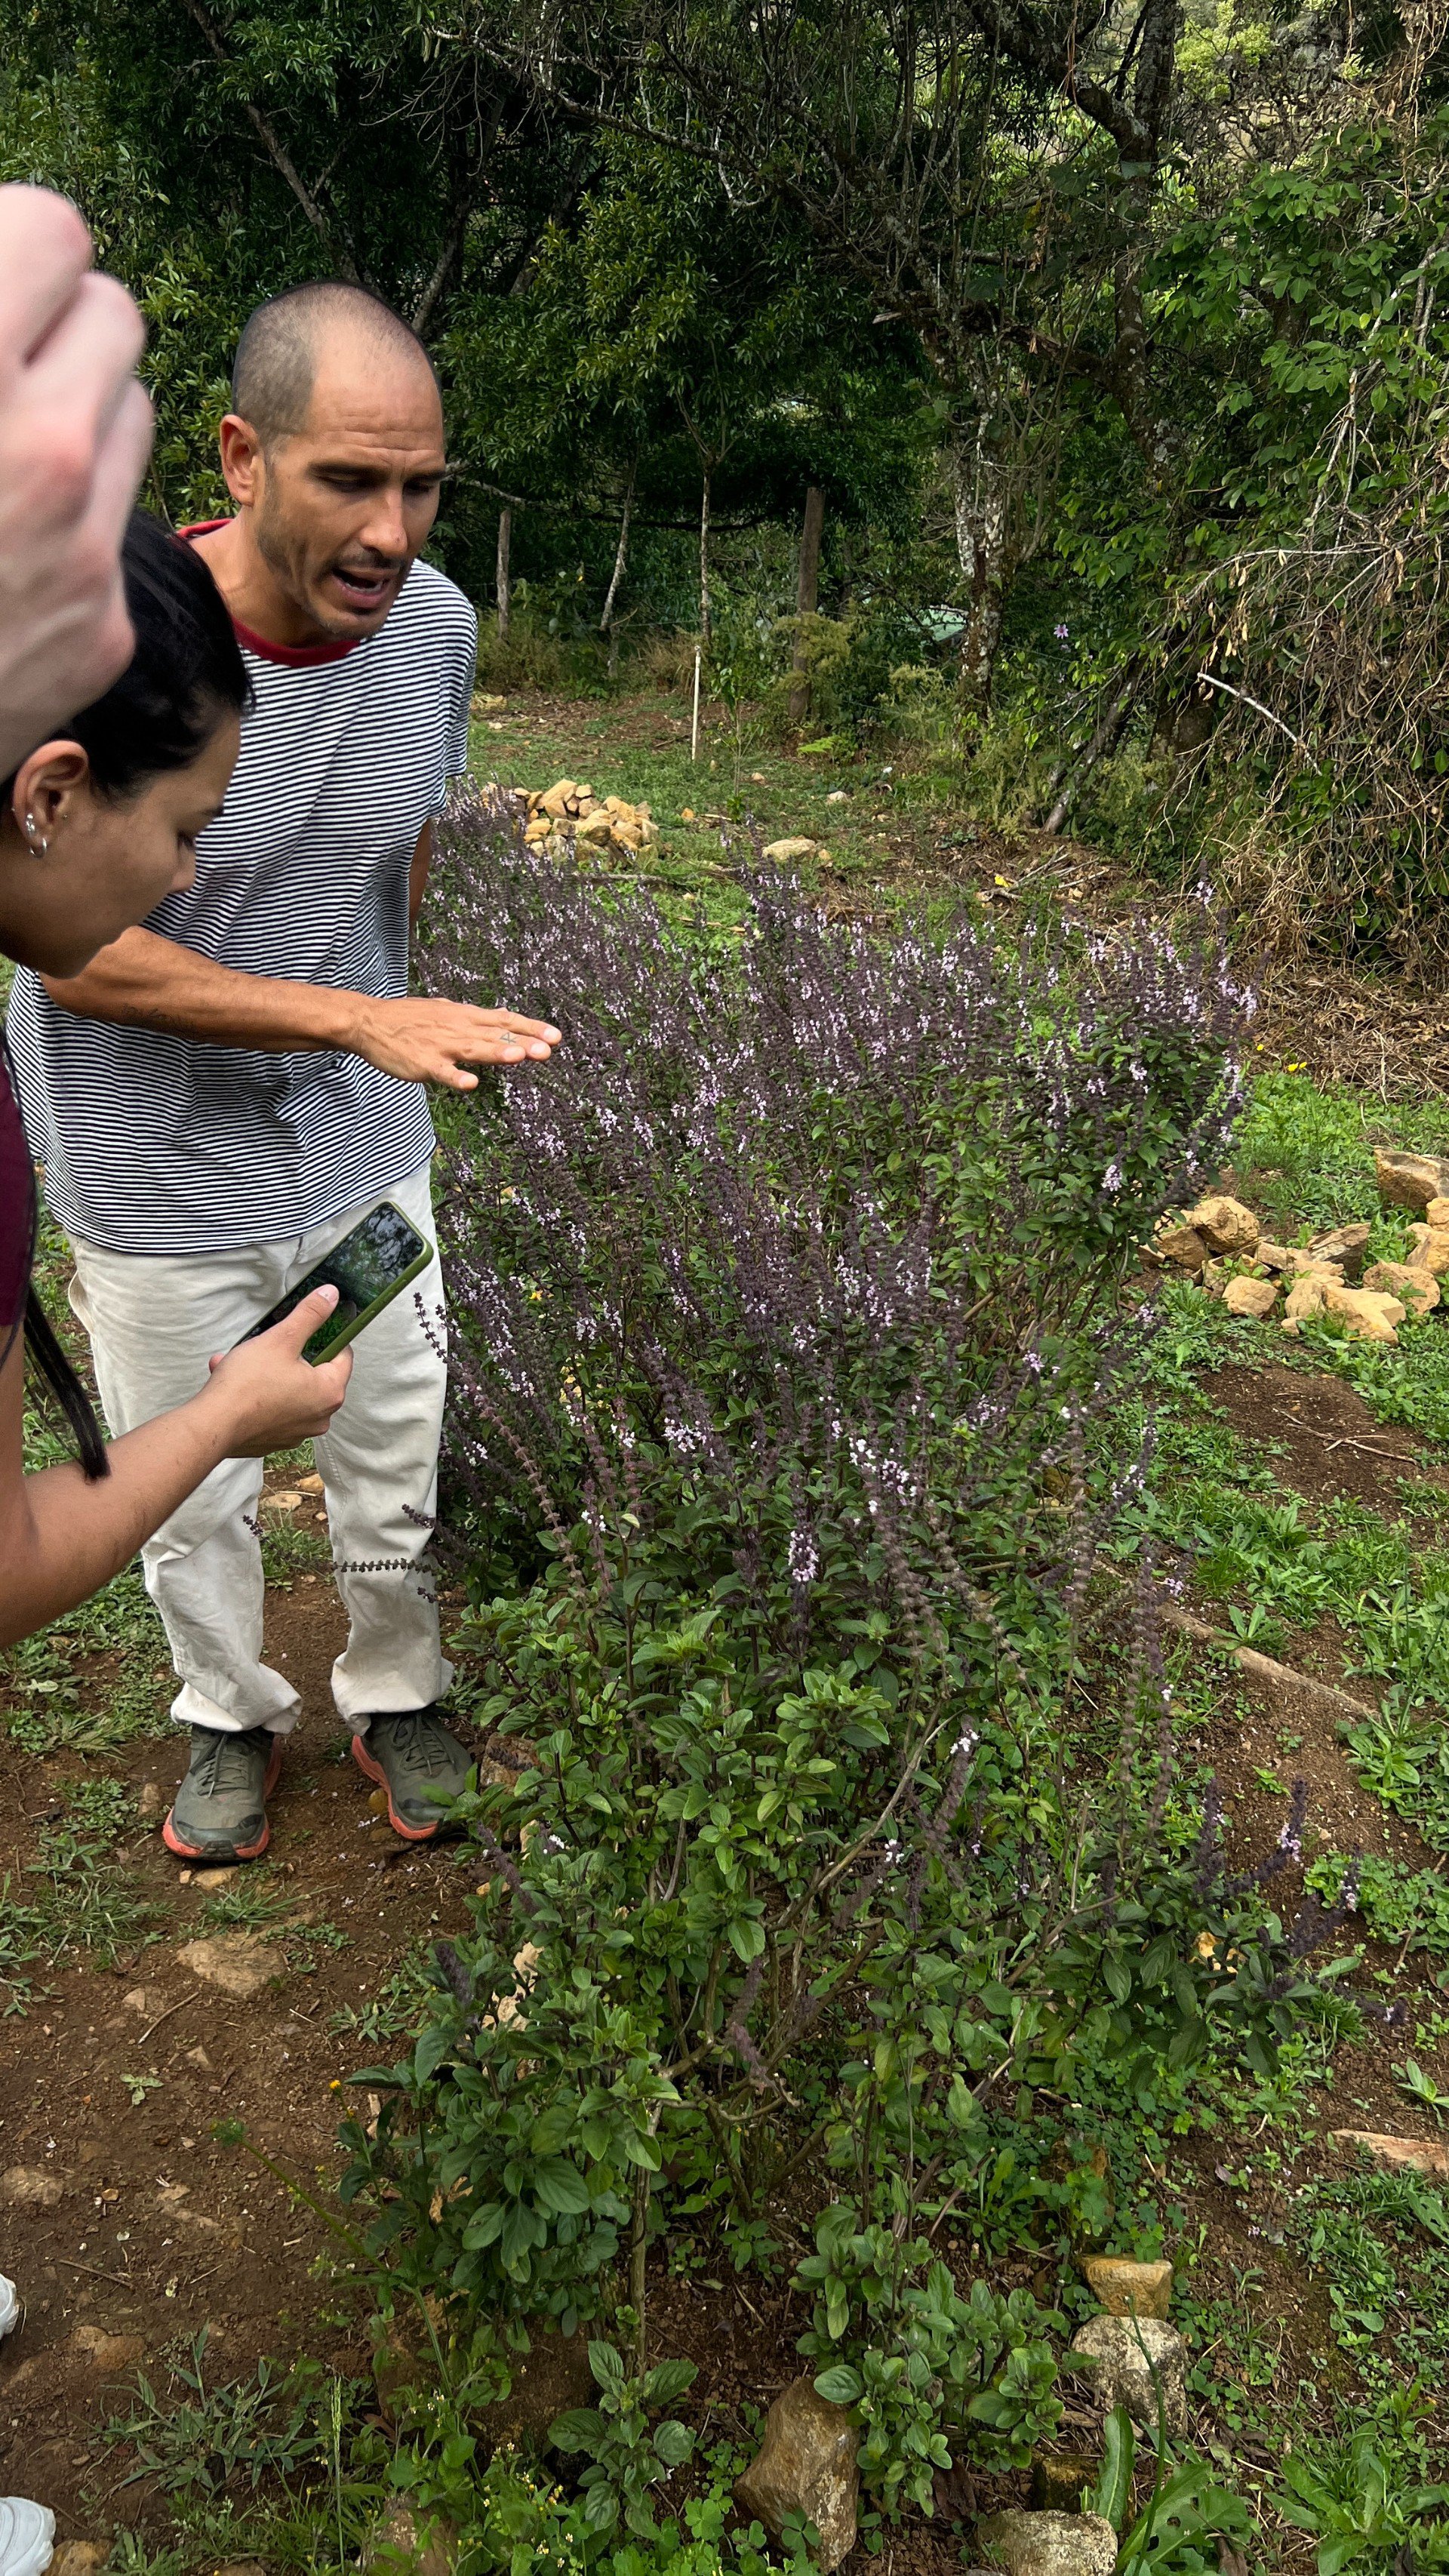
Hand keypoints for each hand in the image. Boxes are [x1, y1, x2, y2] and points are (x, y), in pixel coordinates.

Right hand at [0, 187, 152, 775]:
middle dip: (58, 324)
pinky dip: (69, 520)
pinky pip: (115, 525)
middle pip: (116, 316)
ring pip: (132, 415)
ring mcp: (81, 551)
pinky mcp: (101, 630)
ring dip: (78, 411)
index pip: (56, 233)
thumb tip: (2, 257)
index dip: (16, 248)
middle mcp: (43, 456)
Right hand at [202, 1284, 353, 1456]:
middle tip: (268, 1345)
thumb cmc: (248, 1385)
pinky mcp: (275, 1439)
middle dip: (288, 1355)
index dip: (328, 1338)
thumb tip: (331, 1296)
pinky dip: (258, 1394)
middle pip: (313, 1374)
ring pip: (288, 1390)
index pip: (343, 1356)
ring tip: (240, 1360)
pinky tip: (235, 1382)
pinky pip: (272, 1408)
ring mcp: (298, 1432)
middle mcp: (320, 1417)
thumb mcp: (281, 1339)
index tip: (309, 1330)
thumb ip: (309, 1315)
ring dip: (267, 1373)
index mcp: (330, 1392)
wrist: (213, 1425)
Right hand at [347, 995, 560, 1089]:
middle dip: (523, 1042)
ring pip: (473, 1050)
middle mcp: (458, 1029)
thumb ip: (477, 1017)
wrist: (370, 1022)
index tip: (556, 1036)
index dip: (530, 1028)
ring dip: (496, 1053)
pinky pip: (442, 1072)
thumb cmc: (409, 1018)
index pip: (504, 1021)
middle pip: (495, 1036)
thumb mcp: (447, 1010)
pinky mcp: (423, 1063)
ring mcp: (441, 1046)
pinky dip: (455, 1077)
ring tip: (519, 1057)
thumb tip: (505, 1015)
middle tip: (549, 1048)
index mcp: (465, 1016)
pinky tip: (471, 1084)